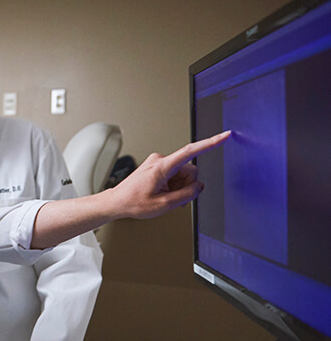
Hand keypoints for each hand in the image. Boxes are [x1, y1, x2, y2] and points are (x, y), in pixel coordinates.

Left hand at [111, 131, 230, 218]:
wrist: (117, 202)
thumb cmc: (133, 202)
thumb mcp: (164, 204)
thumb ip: (186, 195)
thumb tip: (199, 187)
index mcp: (162, 166)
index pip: (191, 151)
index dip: (210, 143)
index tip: (224, 136)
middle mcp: (160, 160)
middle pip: (189, 170)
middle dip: (186, 186)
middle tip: (173, 199)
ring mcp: (158, 162)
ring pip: (183, 174)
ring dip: (179, 187)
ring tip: (165, 197)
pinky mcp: (156, 166)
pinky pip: (174, 174)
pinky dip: (174, 185)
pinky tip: (164, 193)